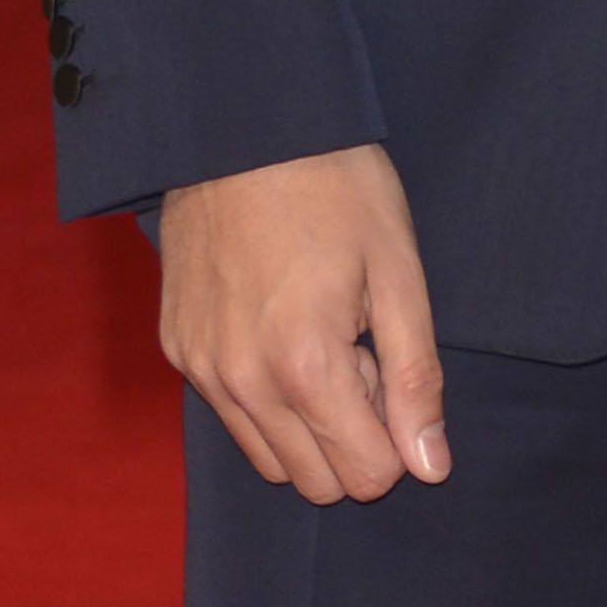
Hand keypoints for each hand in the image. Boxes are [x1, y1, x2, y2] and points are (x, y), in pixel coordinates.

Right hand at [158, 140, 450, 500]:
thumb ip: (416, 380)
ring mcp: (199, 368)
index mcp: (303, 367)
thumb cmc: (334, 187)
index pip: (364, 477)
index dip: (396, 437)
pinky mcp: (176, 349)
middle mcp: (240, 382)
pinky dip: (265, 399)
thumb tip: (431, 468)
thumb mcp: (399, 275)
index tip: (387, 368)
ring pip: (268, 461)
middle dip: (352, 437)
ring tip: (319, 341)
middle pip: (315, 483)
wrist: (242, 123)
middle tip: (358, 352)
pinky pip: (230, 417)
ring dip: (307, 425)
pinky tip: (279, 326)